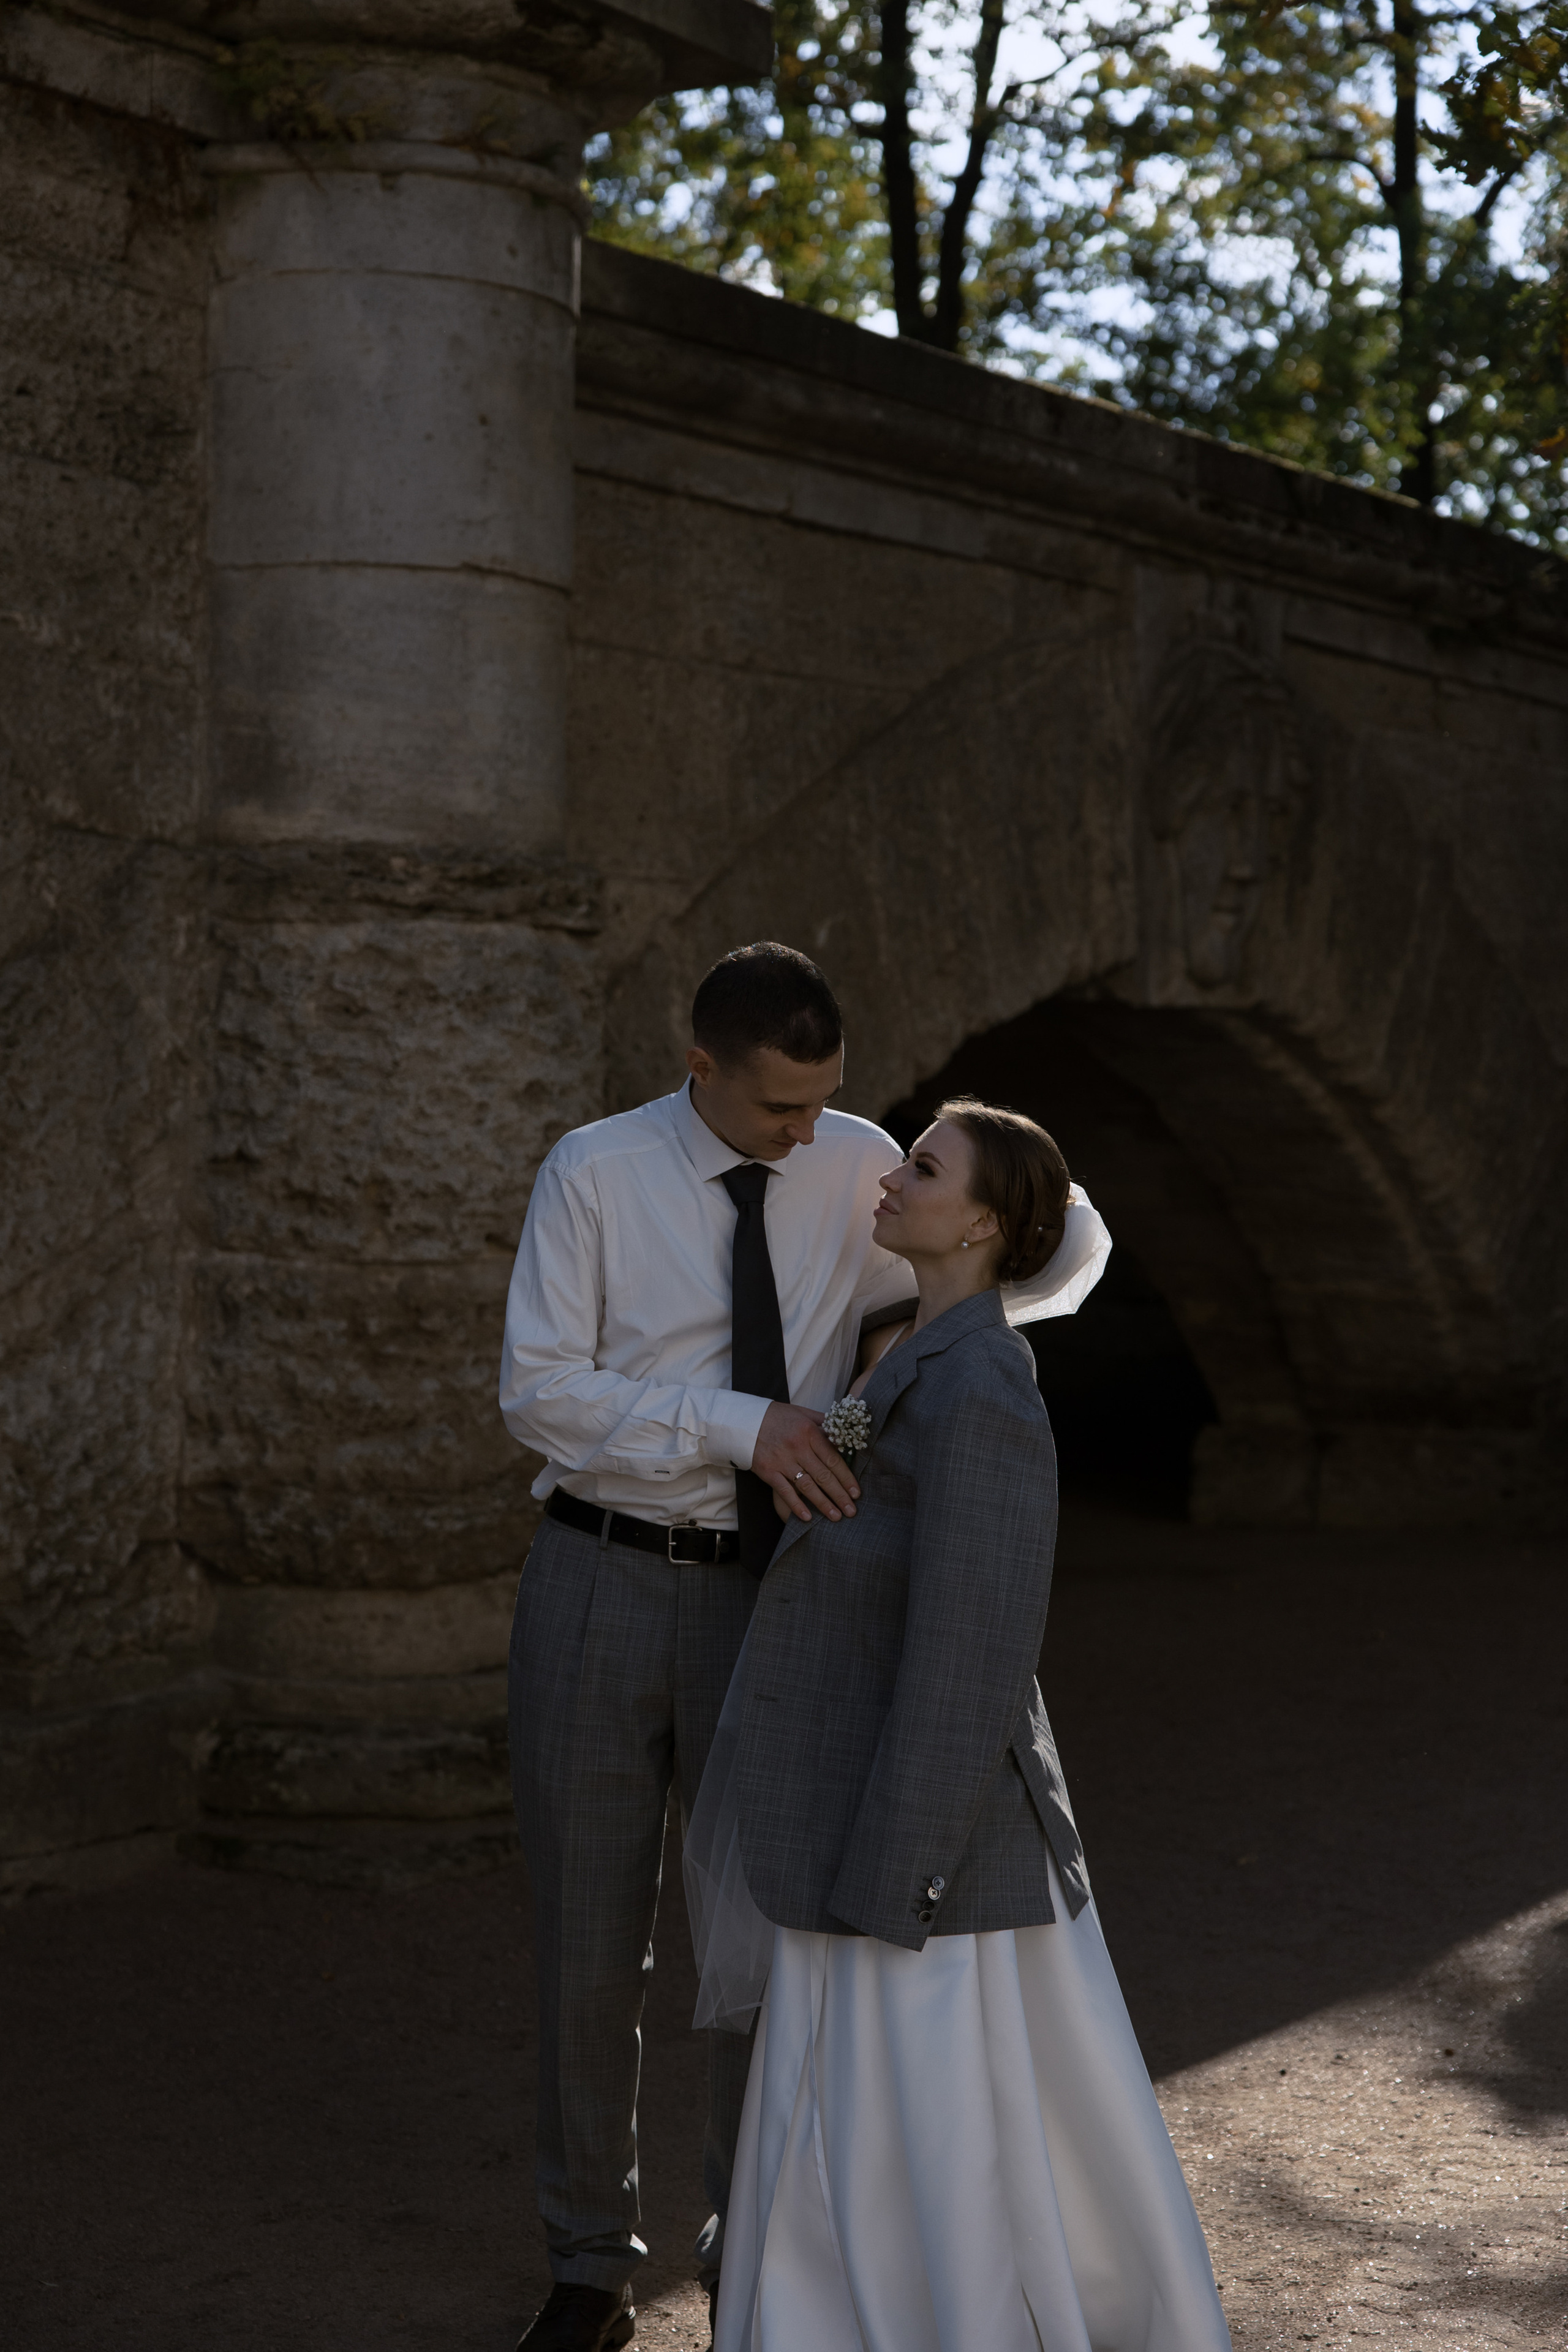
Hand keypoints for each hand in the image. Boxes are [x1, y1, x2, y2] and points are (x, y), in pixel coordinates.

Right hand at [752, 1401, 859, 1523]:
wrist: (744, 1420)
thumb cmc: (777, 1417)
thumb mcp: (803, 1413)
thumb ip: (824, 1423)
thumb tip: (845, 1434)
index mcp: (809, 1432)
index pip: (833, 1459)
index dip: (846, 1478)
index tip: (856, 1492)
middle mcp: (797, 1447)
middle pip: (823, 1475)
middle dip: (839, 1495)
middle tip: (852, 1511)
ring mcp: (782, 1461)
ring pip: (807, 1486)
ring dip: (823, 1503)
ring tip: (836, 1517)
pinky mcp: (768, 1471)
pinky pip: (785, 1491)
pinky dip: (796, 1505)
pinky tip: (807, 1517)